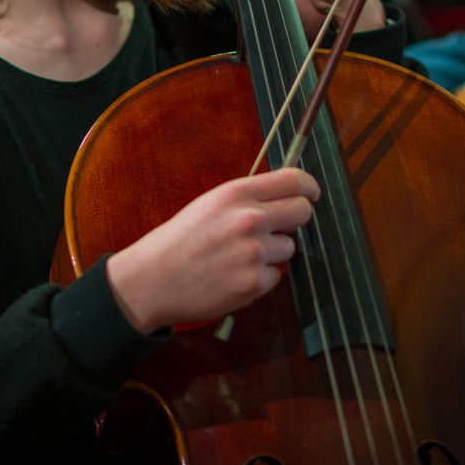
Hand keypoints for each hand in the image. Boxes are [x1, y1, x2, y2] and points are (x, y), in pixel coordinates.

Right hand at [105, 167, 318, 333]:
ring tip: (239, 256)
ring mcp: (254, 252)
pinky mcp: (254, 283)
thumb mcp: (211, 204)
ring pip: (289, 247)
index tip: (311, 193)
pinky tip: (233, 275)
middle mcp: (250, 219)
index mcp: (237, 194)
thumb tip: (283, 196)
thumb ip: (247, 199)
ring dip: (272, 252)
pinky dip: (260, 278)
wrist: (153, 279)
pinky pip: (275, 276)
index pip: (293, 180)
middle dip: (297, 218)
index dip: (309, 186)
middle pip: (303, 212)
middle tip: (281, 226)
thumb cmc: (179, 240)